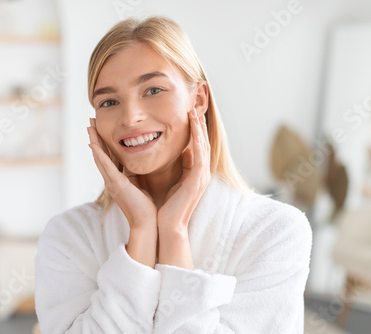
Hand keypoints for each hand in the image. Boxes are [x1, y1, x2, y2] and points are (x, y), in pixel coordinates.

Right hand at [87, 118, 157, 227]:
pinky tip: (93, 144)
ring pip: (100, 158)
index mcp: (118, 179)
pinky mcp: (116, 185)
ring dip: (94, 141)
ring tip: (90, 127)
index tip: (100, 129)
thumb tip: (139, 164)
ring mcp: (112, 182)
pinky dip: (98, 155)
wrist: (147, 223)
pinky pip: (106, 167)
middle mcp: (111, 180)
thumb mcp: (141, 186)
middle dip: (95, 138)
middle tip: (90, 122)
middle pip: (100, 155)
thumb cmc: (146, 208)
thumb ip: (136, 175)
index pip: (109, 157)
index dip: (103, 143)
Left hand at [157, 108, 210, 231]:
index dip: (195, 130)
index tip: (189, 115)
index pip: (197, 146)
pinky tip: (195, 132)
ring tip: (195, 113)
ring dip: (200, 130)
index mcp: (194, 173)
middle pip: (203, 143)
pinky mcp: (198, 181)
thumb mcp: (171, 181)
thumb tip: (173, 154)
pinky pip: (200, 157)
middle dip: (199, 125)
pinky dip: (198, 143)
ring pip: (203, 147)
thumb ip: (175, 168)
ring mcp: (202, 177)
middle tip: (194, 108)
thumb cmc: (166, 207)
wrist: (168, 226)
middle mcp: (201, 173)